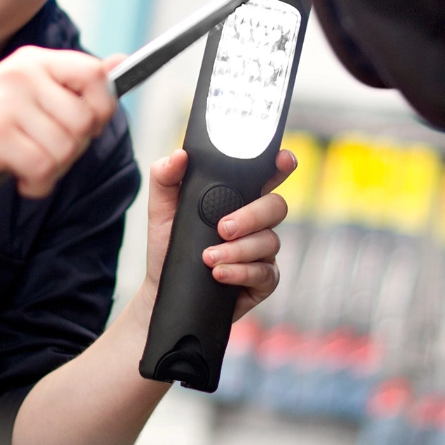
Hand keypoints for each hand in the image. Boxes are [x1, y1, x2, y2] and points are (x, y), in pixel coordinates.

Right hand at [0, 47, 121, 197]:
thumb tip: (122, 62)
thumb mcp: (29, 90)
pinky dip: (38, 184)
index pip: (94, 75)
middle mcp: (22, 74)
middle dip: (74, 149)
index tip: (88, 126)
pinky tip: (23, 179)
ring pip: (66, 148)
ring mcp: (7, 102)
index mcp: (35, 60)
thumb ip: (73, 82)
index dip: (102, 107)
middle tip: (50, 154)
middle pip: (84, 120)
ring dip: (54, 170)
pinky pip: (43, 168)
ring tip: (32, 166)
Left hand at [143, 148, 296, 320]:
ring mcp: (262, 251)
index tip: (283, 161)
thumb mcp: (161, 209)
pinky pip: (265, 274)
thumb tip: (179, 156)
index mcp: (238, 198)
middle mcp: (256, 222)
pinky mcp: (262, 280)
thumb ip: (165, 177)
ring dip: (239, 250)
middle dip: (252, 216)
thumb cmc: (168, 245)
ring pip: (270, 241)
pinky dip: (241, 272)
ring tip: (209, 258)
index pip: (267, 176)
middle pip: (277, 207)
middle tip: (223, 228)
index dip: (281, 165)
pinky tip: (220, 274)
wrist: (164, 289)